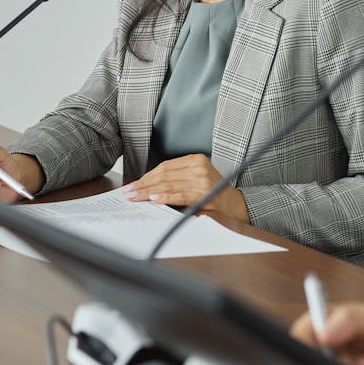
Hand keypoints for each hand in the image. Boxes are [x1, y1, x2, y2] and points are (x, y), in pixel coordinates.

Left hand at [124, 154, 248, 221]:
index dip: (147, 176)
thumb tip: (147, 186)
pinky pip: (180, 195)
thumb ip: (176, 178)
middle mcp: (199, 167)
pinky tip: (154, 200)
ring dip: (149, 192)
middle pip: (164, 175)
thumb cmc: (212, 192)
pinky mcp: (204, 194)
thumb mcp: (196, 177)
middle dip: (144, 185)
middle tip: (129, 192)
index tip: (134, 184)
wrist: (234, 204)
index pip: (165, 166)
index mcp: (196, 159)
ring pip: (169, 185)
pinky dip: (166, 198)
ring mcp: (202, 180)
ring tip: (136, 197)